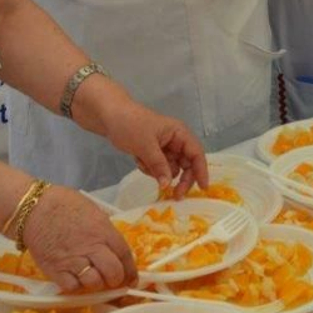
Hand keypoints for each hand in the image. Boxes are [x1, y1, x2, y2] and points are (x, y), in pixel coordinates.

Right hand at [19, 185, 135, 292]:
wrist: (33, 208)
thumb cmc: (62, 203)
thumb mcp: (92, 210)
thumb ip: (103, 229)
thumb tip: (111, 244)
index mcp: (103, 230)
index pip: (124, 255)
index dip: (130, 270)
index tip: (131, 278)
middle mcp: (91, 247)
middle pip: (113, 273)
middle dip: (116, 280)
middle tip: (112, 281)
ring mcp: (74, 260)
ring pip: (94, 283)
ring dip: (96, 284)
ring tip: (92, 278)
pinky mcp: (56, 270)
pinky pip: (73, 287)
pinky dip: (76, 286)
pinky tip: (74, 278)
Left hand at [94, 92, 209, 197]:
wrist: (109, 117)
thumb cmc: (130, 125)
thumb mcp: (145, 145)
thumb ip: (159, 165)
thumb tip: (168, 185)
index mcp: (179, 133)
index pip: (196, 153)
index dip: (201, 171)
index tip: (203, 188)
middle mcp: (176, 141)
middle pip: (187, 165)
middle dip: (180, 179)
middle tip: (175, 195)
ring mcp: (165, 147)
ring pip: (171, 169)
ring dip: (158, 172)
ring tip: (142, 162)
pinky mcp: (154, 153)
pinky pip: (158, 168)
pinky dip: (149, 168)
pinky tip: (138, 159)